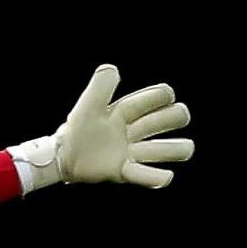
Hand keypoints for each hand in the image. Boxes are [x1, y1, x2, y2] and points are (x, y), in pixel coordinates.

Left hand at [9, 64, 192, 189]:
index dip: (163, 95)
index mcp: (128, 110)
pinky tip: (165, 176)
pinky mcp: (125, 172)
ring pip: (166, 149)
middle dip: (175, 117)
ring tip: (183, 149)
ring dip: (176, 148)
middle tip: (160, 124)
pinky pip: (146, 176)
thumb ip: (100, 85)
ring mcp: (133, 152)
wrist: (63, 157)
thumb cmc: (77, 128)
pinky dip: (158, 177)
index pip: (157, 97)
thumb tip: (113, 69)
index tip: (165, 96)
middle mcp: (135, 130)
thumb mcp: (87, 103)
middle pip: (169, 119)